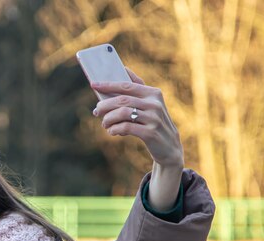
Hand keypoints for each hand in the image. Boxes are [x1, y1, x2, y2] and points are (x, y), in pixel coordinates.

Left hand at [91, 69, 183, 211]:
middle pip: (122, 100)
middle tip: (96, 111)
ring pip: (123, 113)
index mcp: (153, 93)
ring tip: (105, 124)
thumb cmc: (153, 123)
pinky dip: (115, 129)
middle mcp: (155, 104)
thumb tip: (124, 70)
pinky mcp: (151, 133)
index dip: (109, 85)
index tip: (93, 84)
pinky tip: (112, 131)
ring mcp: (154, 118)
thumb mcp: (150, 105)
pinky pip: (126, 127)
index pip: (127, 86)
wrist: (169, 147)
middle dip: (105, 105)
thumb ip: (138, 90)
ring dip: (108, 119)